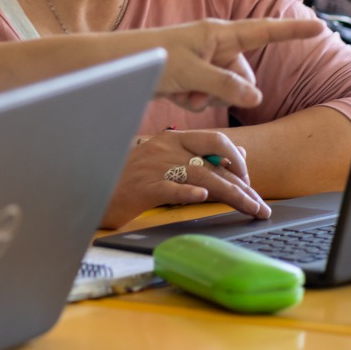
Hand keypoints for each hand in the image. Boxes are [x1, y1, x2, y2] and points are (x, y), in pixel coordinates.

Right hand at [101, 129, 270, 228]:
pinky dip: (187, 193)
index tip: (251, 183)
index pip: (216, 142)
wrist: (90, 190)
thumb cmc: (129, 180)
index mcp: (171, 139)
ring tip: (250, 210)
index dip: (240, 161)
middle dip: (243, 184)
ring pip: (201, 177)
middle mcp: (165, 149)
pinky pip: (168, 188)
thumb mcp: (165, 163)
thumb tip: (239, 153)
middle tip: (260, 206)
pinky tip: (203, 200)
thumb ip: (199, 156)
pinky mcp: (141, 188)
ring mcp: (152, 167)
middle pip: (214, 161)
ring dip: (231, 195)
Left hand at [147, 17, 325, 111]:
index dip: (292, 31)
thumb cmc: (153, 58)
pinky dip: (193, 100)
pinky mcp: (192, 78)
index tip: (321, 26)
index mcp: (218, 33)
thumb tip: (256, 97)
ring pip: (226, 91)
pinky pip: (207, 97)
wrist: (118, 67)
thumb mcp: (192, 72)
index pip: (264, 31)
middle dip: (229, 90)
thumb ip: (226, 84)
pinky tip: (174, 94)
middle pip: (245, 76)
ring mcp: (204, 63)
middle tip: (197, 88)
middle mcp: (215, 45)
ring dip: (207, 97)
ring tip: (181, 89)